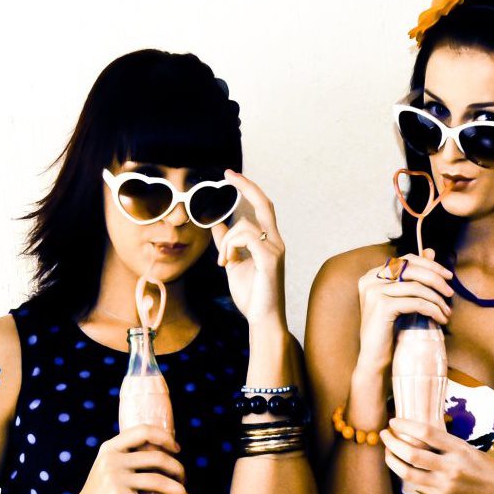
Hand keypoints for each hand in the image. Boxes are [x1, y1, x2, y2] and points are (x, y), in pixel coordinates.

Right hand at [62, 425, 188, 493]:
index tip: (176, 449)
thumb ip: (133, 462)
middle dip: (178, 469)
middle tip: (184, 480)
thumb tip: (172, 465)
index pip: (144, 430)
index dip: (165, 437)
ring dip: (177, 491)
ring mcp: (114, 479)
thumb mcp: (111, 471)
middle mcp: (112, 460)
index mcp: (111, 448)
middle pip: (158, 457)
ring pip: (159, 481)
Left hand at [211, 171, 286, 328]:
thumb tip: (217, 224)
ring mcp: (275, 250)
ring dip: (226, 241)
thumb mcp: (233, 264)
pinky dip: (231, 246)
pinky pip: (247, 239)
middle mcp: (276, 242)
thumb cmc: (252, 295)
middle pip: (264, 204)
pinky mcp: (270, 260)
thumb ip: (227, 244)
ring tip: (222, 261)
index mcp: (269, 241)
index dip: (248, 189)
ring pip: (245, 226)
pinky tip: (226, 263)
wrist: (262, 319)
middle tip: (228, 174)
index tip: (231, 176)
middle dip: (246, 186)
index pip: (262, 207)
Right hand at [356, 249, 452, 372]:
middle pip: (412, 269)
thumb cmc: (389, 331)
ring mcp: (374, 292)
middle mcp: (370, 280)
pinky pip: (416, 302)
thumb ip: (414, 277)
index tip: (447, 276)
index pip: (406, 260)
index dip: (429, 265)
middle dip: (436, 279)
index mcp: (372, 275)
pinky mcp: (382, 306)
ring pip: (416, 287)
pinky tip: (440, 319)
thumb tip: (431, 251)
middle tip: (450, 293)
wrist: (375, 360)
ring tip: (446, 312)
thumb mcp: (403, 300)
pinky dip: (433, 310)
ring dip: (437, 299)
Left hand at [379, 417, 493, 493]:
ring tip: (386, 452)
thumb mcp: (468, 449)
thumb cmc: (486, 468)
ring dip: (392, 460)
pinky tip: (402, 467)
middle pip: (411, 452)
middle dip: (392, 442)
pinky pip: (418, 485)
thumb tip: (418, 434)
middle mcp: (450, 466)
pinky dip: (407, 474)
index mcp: (458, 448)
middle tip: (384, 434)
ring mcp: (444, 484)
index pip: (425, 432)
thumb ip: (445, 445)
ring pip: (408, 472)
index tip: (394, 421)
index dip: (405, 425)